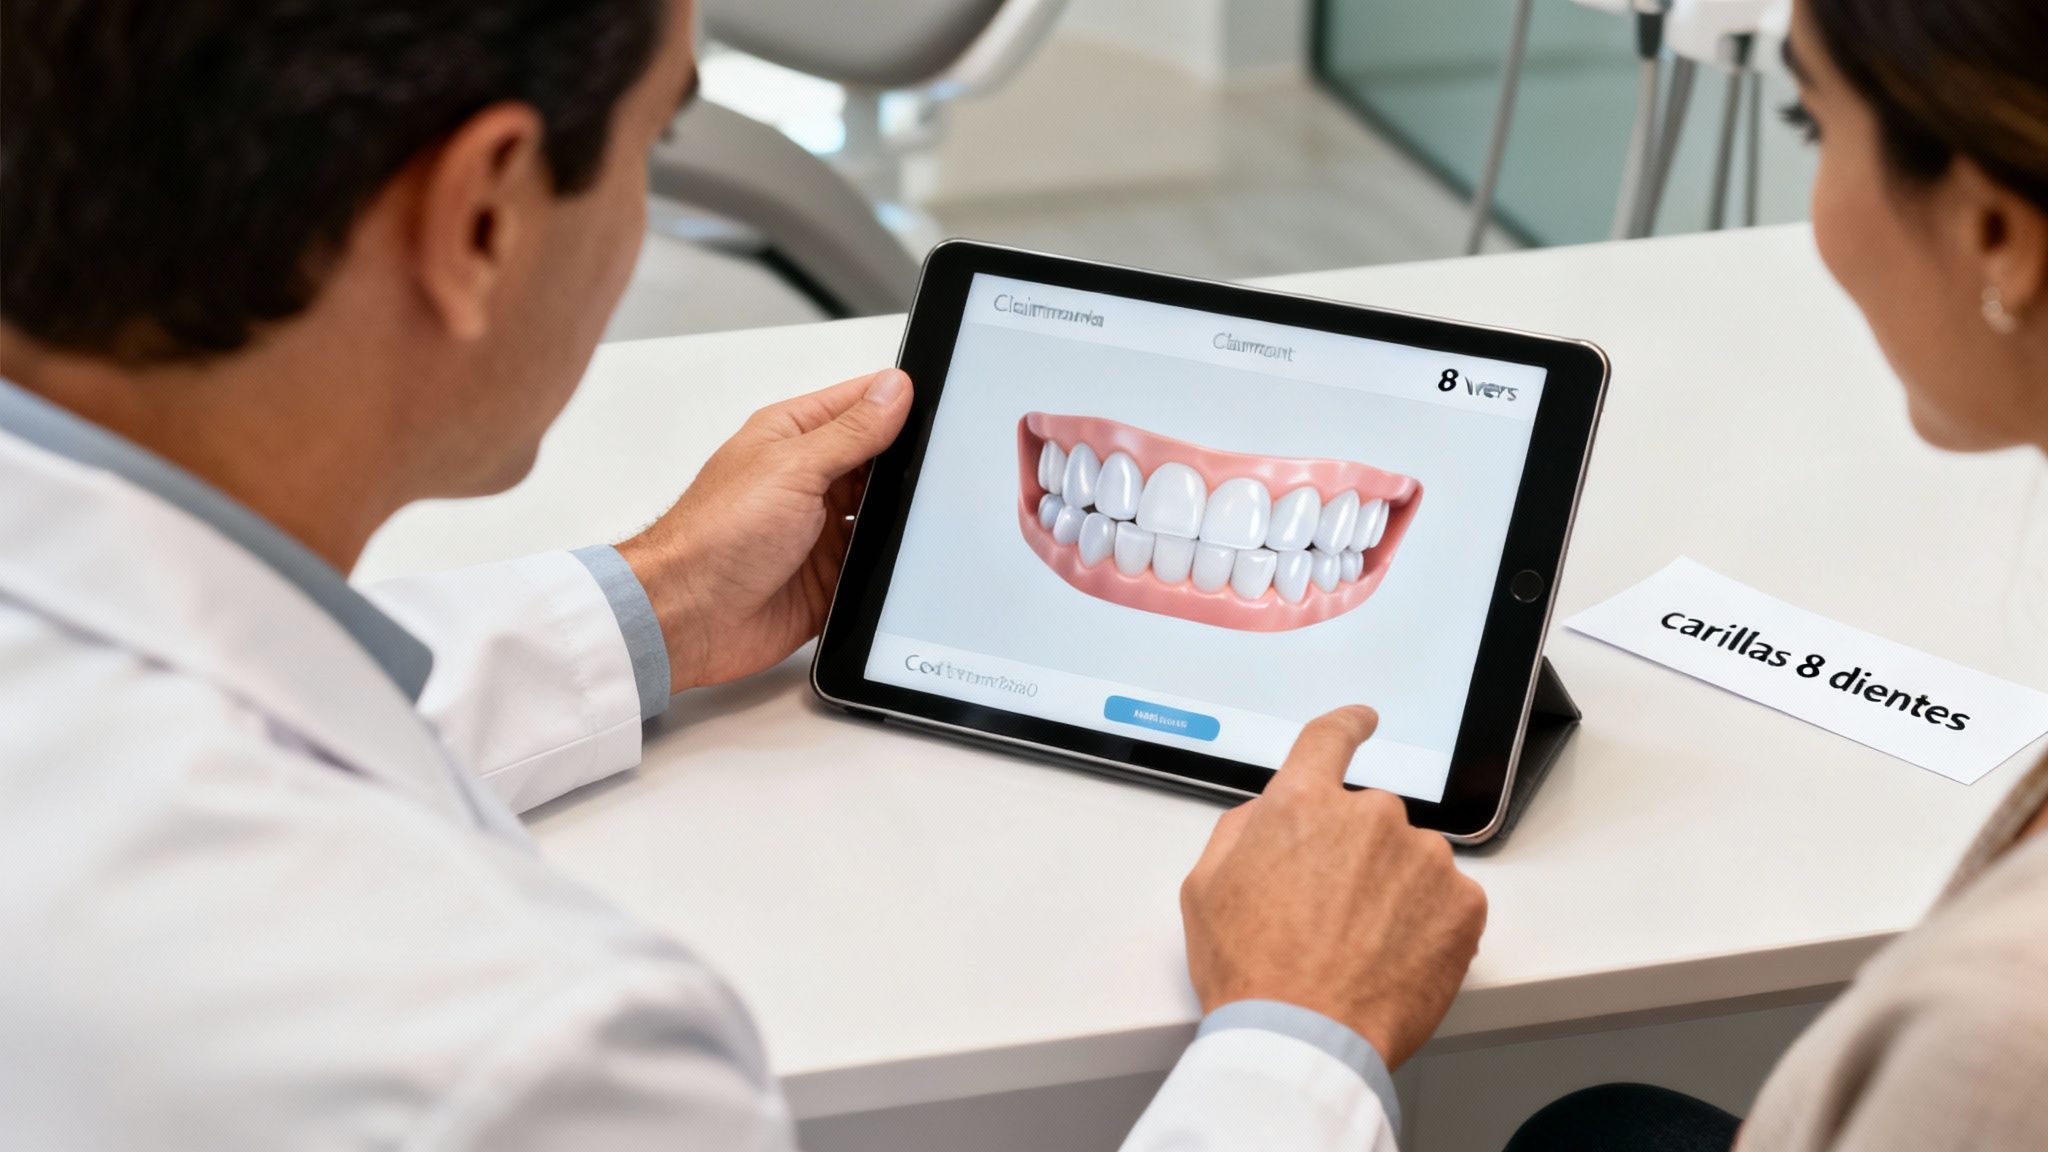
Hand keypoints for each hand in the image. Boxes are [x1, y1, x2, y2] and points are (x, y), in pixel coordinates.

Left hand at [616, 367, 911, 693]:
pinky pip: (874, 564)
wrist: (688, 616)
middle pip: (879, 461)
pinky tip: (901, 559)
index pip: (860, 404)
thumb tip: (894, 390)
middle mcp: (807, 480)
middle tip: (939, 468)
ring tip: (920, 516)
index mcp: (793, 437)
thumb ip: (851, 431)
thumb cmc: (713, 536)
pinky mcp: (829, 576)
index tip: (940, 405)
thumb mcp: (793, 467)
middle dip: (906, 466)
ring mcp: (819, 529)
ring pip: (882, 514)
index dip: (898, 401)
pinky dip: (888, 563)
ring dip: (897, 517)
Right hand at [1179, 706, 1486, 1068]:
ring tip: (1360, 947)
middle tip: (1329, 914)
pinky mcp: (1464, 903)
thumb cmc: (1252, 972)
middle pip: (1368, 817)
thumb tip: (1269, 814)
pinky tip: (1393, 958)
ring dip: (1393, 890)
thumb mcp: (1205, 889)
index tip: (1363, 721)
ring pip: (1411, 860)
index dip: (1347, 725)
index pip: (1328, 738)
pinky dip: (1428, 923)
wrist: (1306, 1039)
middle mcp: (1370, 817)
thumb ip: (1242, 830)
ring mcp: (1423, 859)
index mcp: (1302, 804)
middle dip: (1354, 855)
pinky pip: (1449, 899)